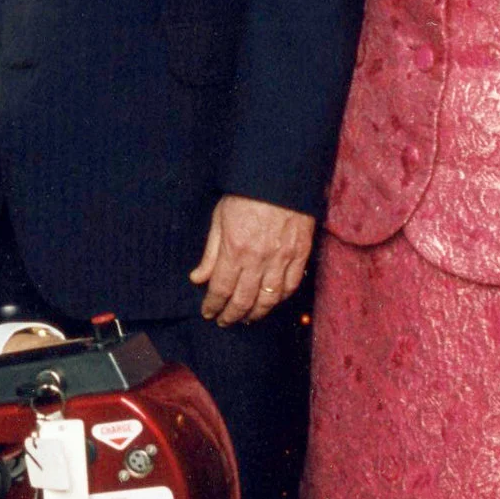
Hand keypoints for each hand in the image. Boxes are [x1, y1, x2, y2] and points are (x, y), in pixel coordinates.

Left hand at [188, 195, 314, 325]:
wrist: (281, 177)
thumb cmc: (246, 194)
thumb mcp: (220, 218)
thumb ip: (210, 253)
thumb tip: (198, 278)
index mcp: (234, 249)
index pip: (221, 289)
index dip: (213, 306)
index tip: (208, 313)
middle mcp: (258, 259)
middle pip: (243, 300)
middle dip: (231, 315)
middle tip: (225, 321)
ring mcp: (282, 258)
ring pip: (269, 299)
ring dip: (256, 313)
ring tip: (246, 318)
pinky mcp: (301, 254)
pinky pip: (290, 286)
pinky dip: (279, 299)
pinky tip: (270, 302)